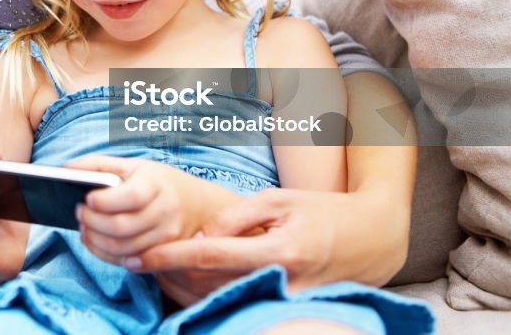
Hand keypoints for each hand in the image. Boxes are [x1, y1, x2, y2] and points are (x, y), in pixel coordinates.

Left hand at [67, 155, 206, 264]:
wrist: (195, 204)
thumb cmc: (155, 181)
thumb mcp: (131, 165)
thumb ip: (98, 165)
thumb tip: (64, 168)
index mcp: (155, 184)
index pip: (130, 197)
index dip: (105, 201)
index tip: (87, 198)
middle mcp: (165, 212)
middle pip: (122, 227)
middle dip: (93, 222)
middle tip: (78, 212)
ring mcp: (165, 237)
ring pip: (123, 249)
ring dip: (95, 240)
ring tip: (83, 227)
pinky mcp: (161, 254)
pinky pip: (127, 261)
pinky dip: (103, 253)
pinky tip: (92, 240)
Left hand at [128, 187, 408, 301]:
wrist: (373, 240)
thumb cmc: (323, 212)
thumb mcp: (279, 200)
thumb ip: (235, 218)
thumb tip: (200, 236)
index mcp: (281, 250)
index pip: (212, 257)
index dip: (171, 258)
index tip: (141, 258)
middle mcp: (283, 282)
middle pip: (210, 286)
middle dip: (170, 275)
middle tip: (138, 258)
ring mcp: (286, 302)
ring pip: (221, 299)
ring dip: (184, 288)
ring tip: (155, 268)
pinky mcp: (286, 309)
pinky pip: (238, 303)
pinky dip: (209, 294)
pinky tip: (188, 280)